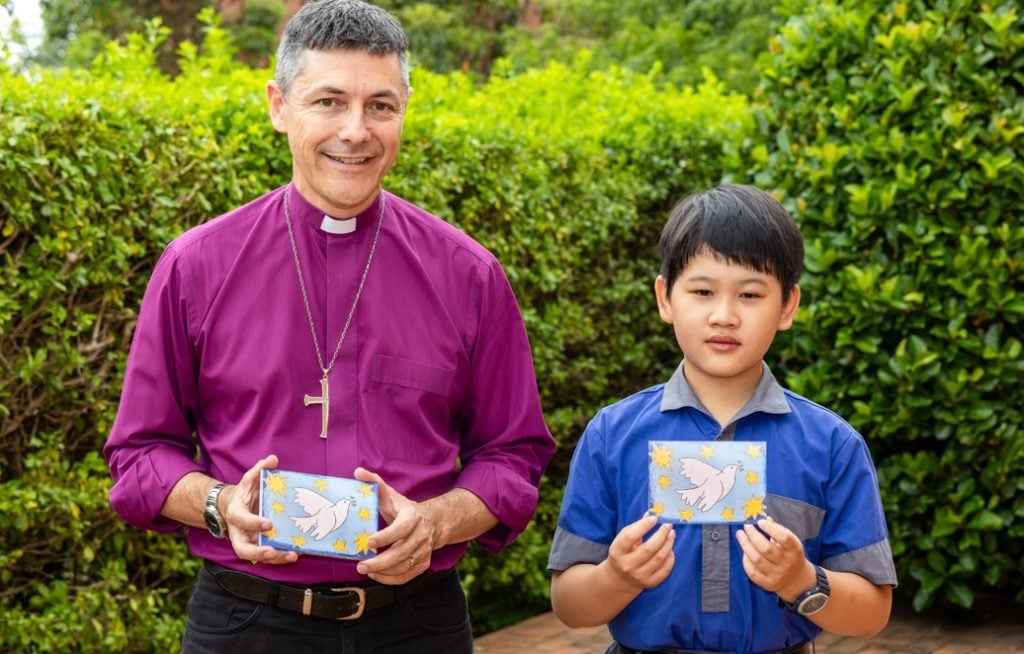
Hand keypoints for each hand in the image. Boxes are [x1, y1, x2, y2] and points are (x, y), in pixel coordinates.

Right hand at [221, 454, 298, 565]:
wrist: (235, 507)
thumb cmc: (244, 494)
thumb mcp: (249, 480)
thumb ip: (259, 470)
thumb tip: (272, 459)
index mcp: (236, 514)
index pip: (241, 519)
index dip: (253, 523)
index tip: (268, 524)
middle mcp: (239, 532)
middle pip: (243, 549)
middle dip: (257, 552)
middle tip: (272, 551)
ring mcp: (249, 542)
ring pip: (257, 556)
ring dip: (274, 558)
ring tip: (291, 555)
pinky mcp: (258, 546)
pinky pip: (268, 554)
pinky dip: (281, 556)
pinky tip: (296, 553)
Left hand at [353, 467, 434, 584]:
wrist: (433, 522)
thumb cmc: (404, 509)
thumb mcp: (391, 494)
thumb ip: (375, 482)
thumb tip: (358, 472)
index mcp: (412, 516)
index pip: (401, 528)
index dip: (385, 536)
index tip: (368, 542)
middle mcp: (421, 534)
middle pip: (401, 552)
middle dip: (380, 561)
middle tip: (361, 565)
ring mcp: (424, 551)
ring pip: (404, 566)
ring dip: (383, 572)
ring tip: (365, 570)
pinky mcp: (423, 563)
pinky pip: (407, 576)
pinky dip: (391, 579)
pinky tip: (377, 576)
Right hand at [603, 513, 674, 591]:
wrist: (620, 579)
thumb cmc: (623, 553)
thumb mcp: (623, 540)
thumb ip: (636, 527)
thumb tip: (651, 514)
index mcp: (617, 551)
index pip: (630, 537)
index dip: (643, 526)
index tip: (654, 518)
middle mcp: (627, 565)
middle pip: (649, 548)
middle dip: (661, 534)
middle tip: (668, 525)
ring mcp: (639, 576)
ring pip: (659, 558)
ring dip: (668, 544)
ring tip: (672, 534)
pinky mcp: (650, 583)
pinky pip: (665, 569)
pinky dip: (670, 557)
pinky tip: (670, 549)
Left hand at [736, 517, 813, 600]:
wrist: (797, 581)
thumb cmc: (790, 555)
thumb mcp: (790, 542)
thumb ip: (778, 530)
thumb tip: (763, 518)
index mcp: (795, 550)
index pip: (784, 538)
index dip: (771, 528)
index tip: (759, 521)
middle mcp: (787, 564)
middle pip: (767, 549)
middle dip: (753, 535)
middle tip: (746, 526)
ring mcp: (777, 575)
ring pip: (757, 560)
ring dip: (745, 545)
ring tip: (740, 535)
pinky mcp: (768, 584)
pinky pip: (752, 572)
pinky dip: (746, 561)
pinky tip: (744, 552)